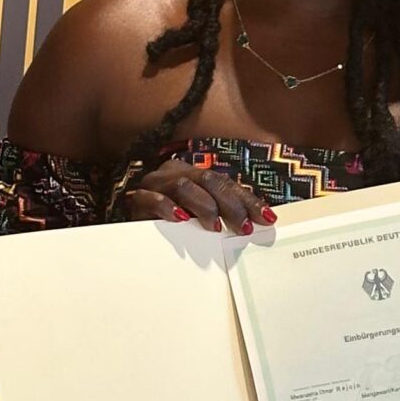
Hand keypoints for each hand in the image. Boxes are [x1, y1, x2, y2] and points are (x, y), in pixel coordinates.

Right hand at [113, 155, 271, 234]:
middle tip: (243, 227)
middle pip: (209, 181)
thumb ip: (222, 215)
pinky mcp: (138, 198)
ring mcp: (157, 183)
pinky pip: (153, 199)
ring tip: (214, 226)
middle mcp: (178, 173)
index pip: (228, 184)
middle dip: (230, 204)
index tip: (267, 219)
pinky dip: (167, 208)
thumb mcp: (200, 218)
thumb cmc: (171, 223)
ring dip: (202, 205)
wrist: (132, 227)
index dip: (248, 200)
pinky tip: (180, 219)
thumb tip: (256, 225)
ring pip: (184, 185)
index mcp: (196, 175)